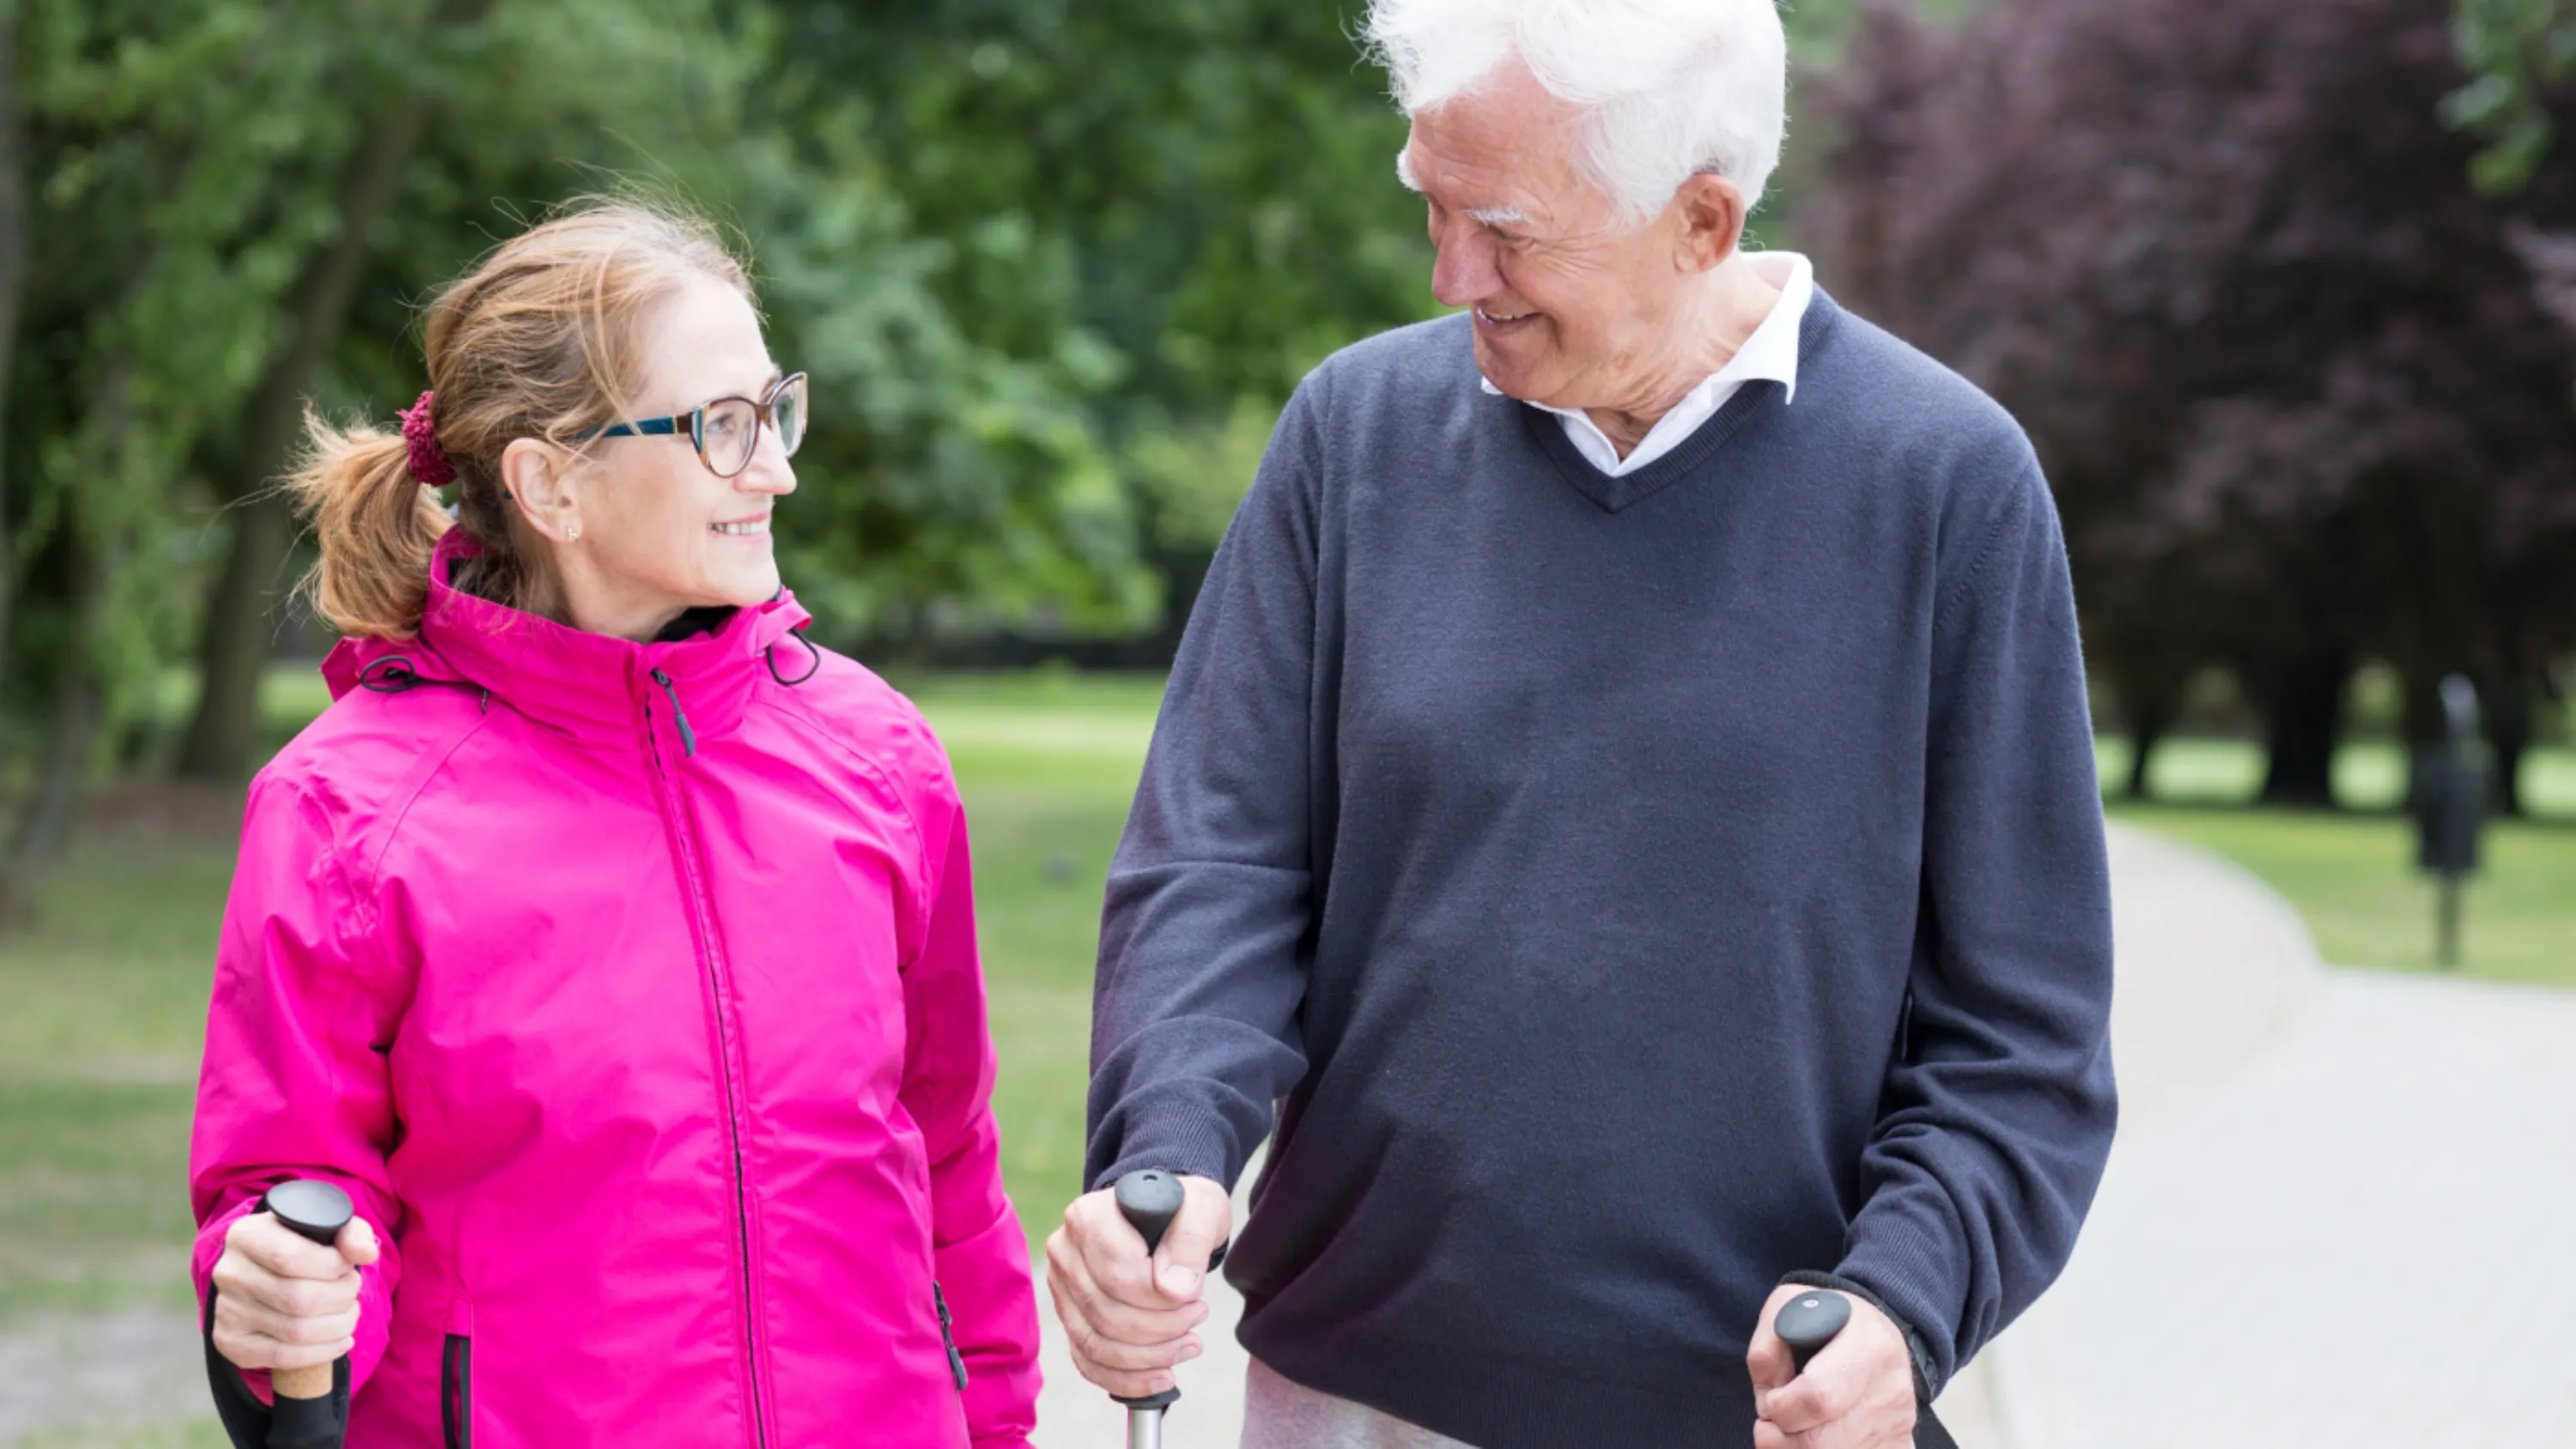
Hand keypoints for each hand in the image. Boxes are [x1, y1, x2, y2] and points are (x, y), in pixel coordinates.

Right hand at [209, 1208, 380, 1376]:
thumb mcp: (328, 1226)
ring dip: (337, 1325)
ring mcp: (226, 1311)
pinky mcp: (231, 1343)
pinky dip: (322, 1352)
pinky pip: (283, 1357)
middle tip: (351, 1291)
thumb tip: (365, 1253)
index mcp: (247, 1235)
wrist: (267, 1274)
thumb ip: (351, 1233)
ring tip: (348, 1313)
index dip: (332, 1267)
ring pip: (295, 1331)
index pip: (291, 1258)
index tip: (347, 1267)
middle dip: (341, 1297)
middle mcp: (229, 1273)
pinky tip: (341, 1340)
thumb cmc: (304, 1246)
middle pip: (298, 1298)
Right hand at [1044, 1173, 1231, 1398]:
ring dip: (1148, 1358)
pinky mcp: (1069, 1315)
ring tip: (1188, 1345)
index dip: (1162, 1301)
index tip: (1196, 1298)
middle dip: (1161, 1331)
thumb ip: (1191, 1243)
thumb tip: (1174, 1290)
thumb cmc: (1181, 1210)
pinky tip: (1160, 1376)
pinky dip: (1124, 1378)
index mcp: (1088, 1218)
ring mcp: (1061, 1287)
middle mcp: (1065, 1251)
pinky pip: (1087, 1360)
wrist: (1163, 1215)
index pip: (1120, 1277)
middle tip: (1197, 1319)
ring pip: (1095, 1343)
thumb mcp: (1201, 1210)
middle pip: (1106, 1314)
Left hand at [1747, 1285, 1917, 1448]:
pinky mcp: (1899, 1443)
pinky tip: (1817, 1433)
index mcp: (1867, 1343)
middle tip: (1771, 1422)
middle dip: (1782, 1438)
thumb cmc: (1825, 1320)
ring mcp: (1899, 1420)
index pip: (1818, 1396)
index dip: (1781, 1407)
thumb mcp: (1787, 1308)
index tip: (1772, 1399)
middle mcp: (1891, 1387)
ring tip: (1792, 1426)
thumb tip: (1768, 1400)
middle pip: (1822, 1442)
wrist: (1875, 1334)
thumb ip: (1766, 1351)